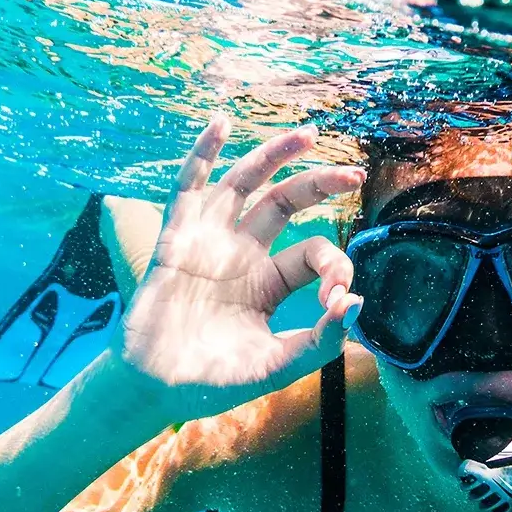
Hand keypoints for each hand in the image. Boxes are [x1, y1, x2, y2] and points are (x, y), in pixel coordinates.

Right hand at [116, 114, 363, 418]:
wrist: (154, 390)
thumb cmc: (214, 382)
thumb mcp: (276, 367)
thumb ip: (319, 342)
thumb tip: (356, 304)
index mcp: (271, 281)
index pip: (312, 251)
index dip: (334, 264)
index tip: (339, 295)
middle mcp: (243, 253)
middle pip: (286, 202)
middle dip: (320, 183)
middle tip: (354, 171)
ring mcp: (209, 242)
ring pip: (245, 183)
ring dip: (275, 155)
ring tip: (308, 133)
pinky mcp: (176, 239)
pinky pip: (188, 187)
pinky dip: (203, 153)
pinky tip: (221, 122)